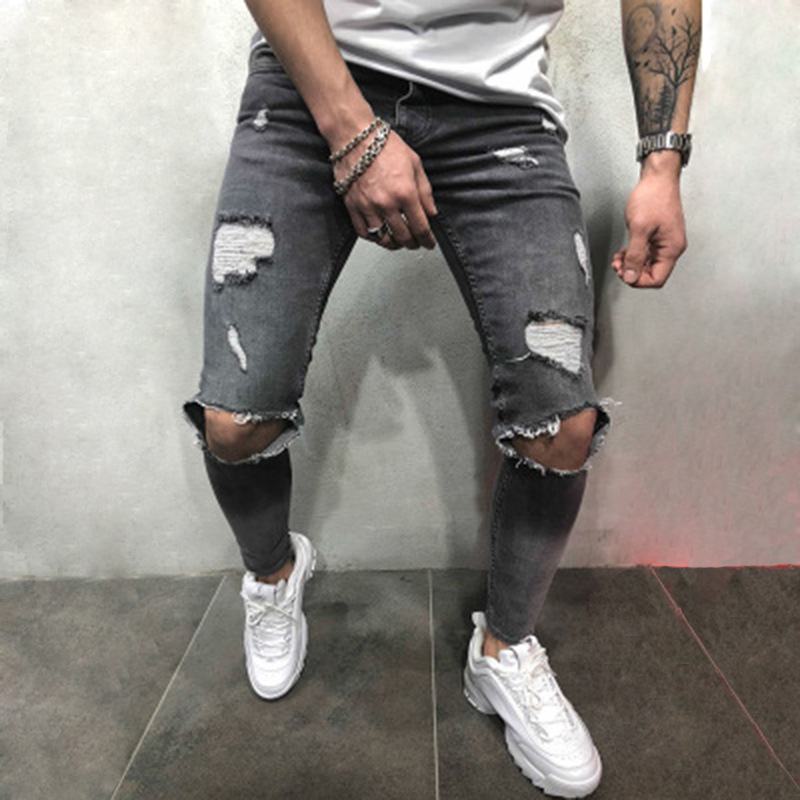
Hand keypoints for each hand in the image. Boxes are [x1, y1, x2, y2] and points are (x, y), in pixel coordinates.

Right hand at [334, 129, 437, 250]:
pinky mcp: (352, 206)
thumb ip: (425, 191)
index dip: (427, 239)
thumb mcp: (415, 164)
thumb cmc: (383, 145)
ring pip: (383, 239)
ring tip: (398, 240)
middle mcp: (386, 203)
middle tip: (416, 242)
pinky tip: (380, 234)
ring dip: (394, 244)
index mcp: (405, 192)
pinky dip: (374, 238)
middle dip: (413, 243)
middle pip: (403, 237)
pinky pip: (364, 232)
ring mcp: (368, 207)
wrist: (355, 136)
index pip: (420, 227)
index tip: (429, 243)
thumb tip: (431, 212)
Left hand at [612, 156, 686, 288]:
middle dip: (632, 272)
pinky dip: (633, 255)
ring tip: (618, 258)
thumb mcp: (639, 229)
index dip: (638, 280)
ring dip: (631, 264)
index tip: (624, 274)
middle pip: (652, 273)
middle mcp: (671, 247)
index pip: (657, 279)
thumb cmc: (653, 196)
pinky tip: (624, 252)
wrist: (657, 177)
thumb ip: (634, 255)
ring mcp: (665, 241)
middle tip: (618, 265)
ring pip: (647, 264)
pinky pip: (646, 253)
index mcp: (672, 248)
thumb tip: (630, 276)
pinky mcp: (658, 236)